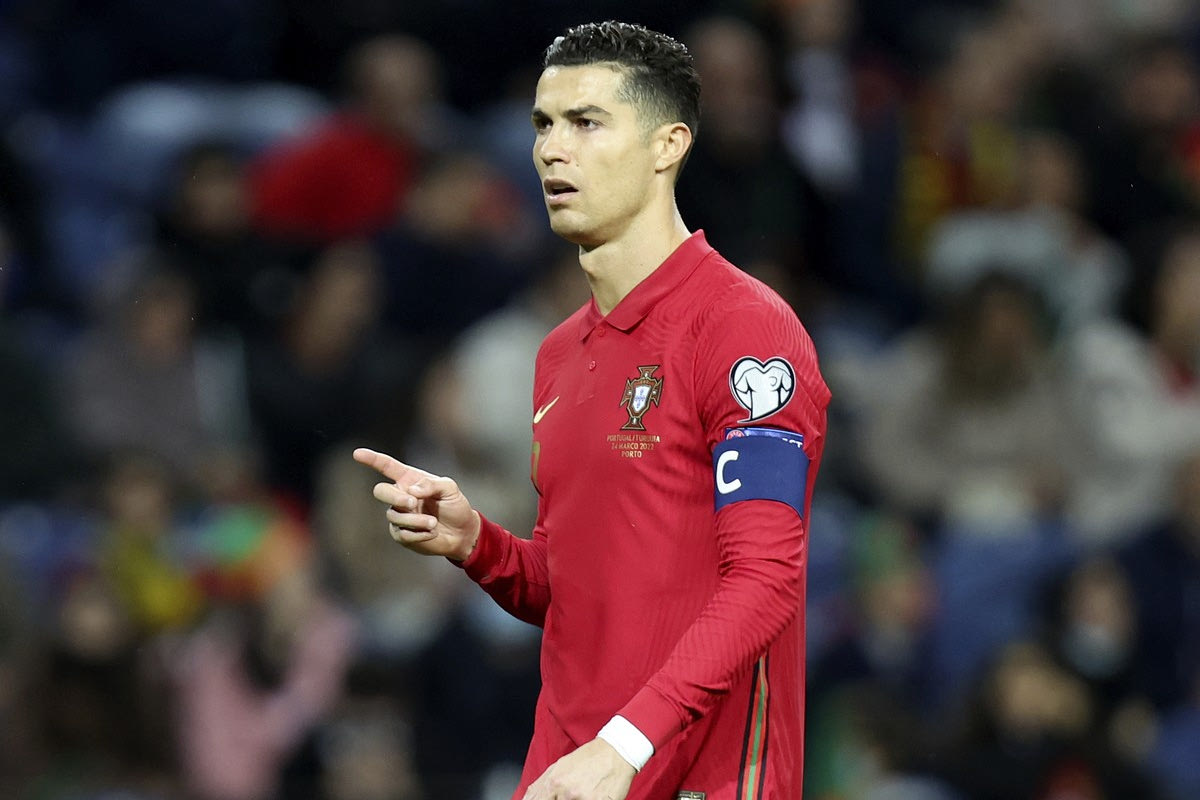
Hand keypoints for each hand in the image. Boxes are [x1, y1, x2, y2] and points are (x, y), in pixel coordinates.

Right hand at [352, 448, 480, 560]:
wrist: (462, 532)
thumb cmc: (454, 505)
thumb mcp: (449, 488)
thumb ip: (431, 484)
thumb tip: (411, 490)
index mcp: (409, 479)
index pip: (386, 466)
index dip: (372, 459)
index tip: (357, 453)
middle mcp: (400, 496)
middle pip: (381, 491)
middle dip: (394, 497)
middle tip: (412, 502)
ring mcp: (398, 516)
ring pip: (393, 515)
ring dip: (415, 519)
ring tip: (433, 523)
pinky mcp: (401, 535)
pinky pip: (402, 534)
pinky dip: (419, 533)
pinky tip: (432, 533)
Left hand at [522, 738, 636, 799]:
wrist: (616, 752)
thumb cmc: (589, 758)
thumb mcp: (559, 766)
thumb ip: (541, 785)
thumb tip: (528, 798)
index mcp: (553, 782)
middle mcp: (565, 791)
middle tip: (570, 796)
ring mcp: (581, 798)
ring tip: (582, 795)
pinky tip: (591, 796)